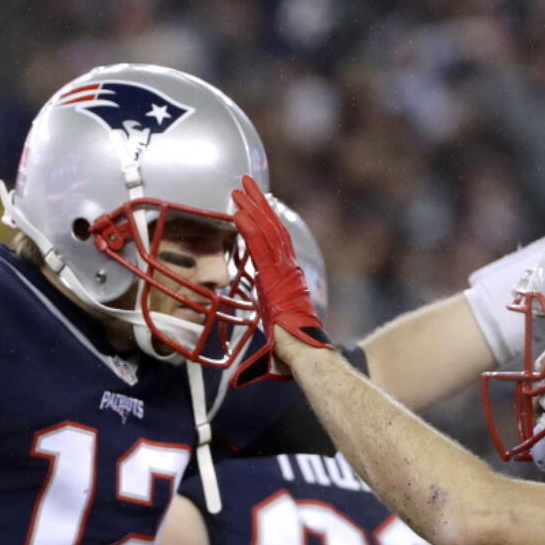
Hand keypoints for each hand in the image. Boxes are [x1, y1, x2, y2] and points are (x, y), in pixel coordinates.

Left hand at [230, 175, 330, 385]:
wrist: (306, 357)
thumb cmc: (295, 352)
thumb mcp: (277, 338)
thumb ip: (269, 339)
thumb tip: (264, 362)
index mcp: (286, 281)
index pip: (274, 244)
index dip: (264, 221)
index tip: (253, 204)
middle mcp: (288, 271)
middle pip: (272, 228)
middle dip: (258, 203)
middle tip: (245, 182)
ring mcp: (283, 272)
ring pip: (267, 232)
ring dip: (252, 207)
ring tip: (239, 187)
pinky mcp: (276, 278)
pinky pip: (259, 248)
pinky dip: (249, 228)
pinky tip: (238, 212)